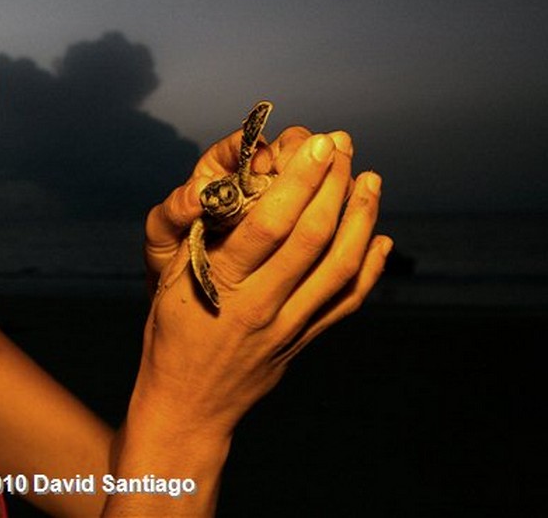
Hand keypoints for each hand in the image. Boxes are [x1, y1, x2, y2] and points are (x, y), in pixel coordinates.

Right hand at [137, 127, 391, 440]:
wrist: (188, 404)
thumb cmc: (172, 333)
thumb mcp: (169, 279)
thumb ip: (202, 235)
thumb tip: (233, 183)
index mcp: (221, 284)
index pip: (269, 224)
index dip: (299, 180)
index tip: (316, 144)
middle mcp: (259, 305)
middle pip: (311, 237)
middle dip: (333, 184)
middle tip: (343, 147)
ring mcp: (287, 327)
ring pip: (338, 267)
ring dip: (360, 219)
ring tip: (370, 181)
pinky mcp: (303, 342)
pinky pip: (346, 302)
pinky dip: (368, 268)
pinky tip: (378, 237)